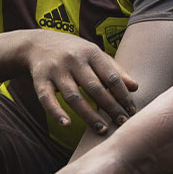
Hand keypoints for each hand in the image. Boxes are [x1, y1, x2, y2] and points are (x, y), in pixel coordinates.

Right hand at [20, 32, 136, 136]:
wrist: (36, 43)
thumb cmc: (73, 51)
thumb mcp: (94, 54)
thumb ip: (114, 70)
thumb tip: (135, 87)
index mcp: (91, 52)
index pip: (111, 77)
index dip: (123, 95)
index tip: (132, 111)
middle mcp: (73, 60)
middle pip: (95, 88)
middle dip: (110, 107)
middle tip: (122, 123)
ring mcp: (56, 70)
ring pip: (73, 96)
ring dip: (88, 115)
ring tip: (102, 129)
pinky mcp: (40, 80)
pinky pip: (47, 99)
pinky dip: (56, 112)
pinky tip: (66, 124)